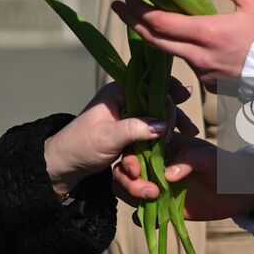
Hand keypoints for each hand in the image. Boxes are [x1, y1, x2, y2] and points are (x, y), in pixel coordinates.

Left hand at [42, 81, 192, 196]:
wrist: (62, 167)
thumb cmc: (80, 147)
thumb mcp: (108, 137)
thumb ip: (135, 129)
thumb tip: (162, 126)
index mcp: (117, 92)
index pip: (149, 85)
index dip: (169, 92)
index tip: (184, 102)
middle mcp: (123, 101)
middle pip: (156, 102)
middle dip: (173, 116)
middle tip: (190, 131)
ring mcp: (126, 118)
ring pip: (155, 119)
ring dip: (170, 129)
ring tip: (189, 137)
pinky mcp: (127, 134)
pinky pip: (149, 133)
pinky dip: (162, 140)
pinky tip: (175, 147)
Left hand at [112, 0, 253, 88]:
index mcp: (208, 33)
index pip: (162, 23)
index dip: (140, 12)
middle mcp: (200, 56)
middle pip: (155, 41)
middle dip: (134, 23)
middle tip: (119, 7)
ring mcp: (203, 73)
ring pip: (169, 53)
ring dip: (153, 36)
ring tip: (141, 19)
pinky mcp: (210, 82)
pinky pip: (187, 64)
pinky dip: (175, 49)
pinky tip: (172, 37)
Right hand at [113, 132, 253, 221]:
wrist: (238, 191)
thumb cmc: (225, 166)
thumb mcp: (211, 158)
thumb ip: (190, 159)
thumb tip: (167, 175)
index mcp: (165, 146)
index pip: (136, 145)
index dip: (129, 156)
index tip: (136, 169)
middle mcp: (156, 165)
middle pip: (125, 169)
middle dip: (128, 180)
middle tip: (150, 191)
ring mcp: (158, 186)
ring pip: (128, 189)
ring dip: (131, 195)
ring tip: (153, 199)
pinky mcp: (163, 207)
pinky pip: (143, 213)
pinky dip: (142, 217)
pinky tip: (154, 219)